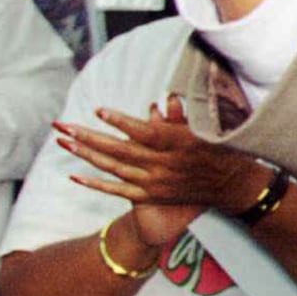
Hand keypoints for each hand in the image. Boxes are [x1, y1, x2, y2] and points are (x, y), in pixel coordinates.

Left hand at [57, 94, 269, 247]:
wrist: (232, 186)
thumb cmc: (222, 149)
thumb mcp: (208, 128)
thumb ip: (182, 117)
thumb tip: (165, 99)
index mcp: (180, 145)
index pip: (145, 133)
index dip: (121, 122)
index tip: (99, 110)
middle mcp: (165, 165)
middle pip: (121, 150)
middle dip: (89, 137)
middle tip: (64, 126)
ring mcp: (156, 183)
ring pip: (115, 168)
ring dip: (88, 155)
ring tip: (65, 143)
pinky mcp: (151, 195)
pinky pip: (118, 190)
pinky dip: (95, 183)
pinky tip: (75, 175)